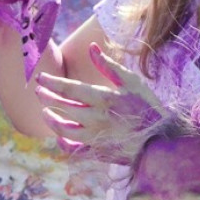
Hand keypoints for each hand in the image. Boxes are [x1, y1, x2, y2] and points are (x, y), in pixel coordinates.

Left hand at [36, 43, 165, 155]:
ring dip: (51, 120)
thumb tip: (91, 47)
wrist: (161, 140)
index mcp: (104, 99)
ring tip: (46, 113)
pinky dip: (63, 143)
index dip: (52, 82)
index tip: (40, 77)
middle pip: (63, 108)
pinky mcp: (98, 152)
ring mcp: (96, 138)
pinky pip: (73, 150)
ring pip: (64, 130)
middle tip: (38, 91)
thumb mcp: (131, 82)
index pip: (69, 89)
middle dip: (47, 98)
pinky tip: (59, 135)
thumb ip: (109, 66)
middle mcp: (97, 119)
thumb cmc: (147, 106)